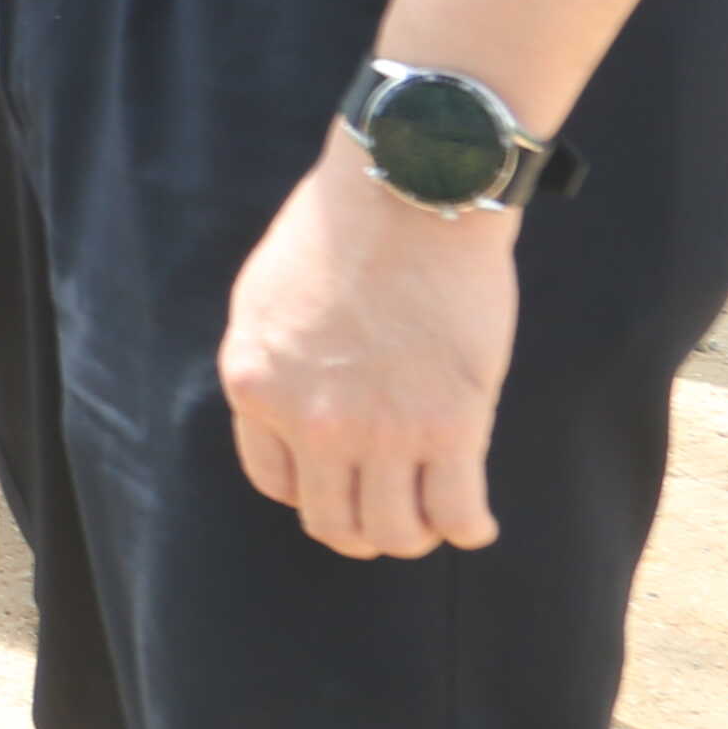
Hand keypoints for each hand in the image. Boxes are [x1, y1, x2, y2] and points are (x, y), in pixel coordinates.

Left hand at [219, 149, 519, 557]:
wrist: (408, 194)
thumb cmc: (339, 232)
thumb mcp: (264, 299)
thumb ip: (273, 363)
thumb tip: (288, 412)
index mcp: (254, 384)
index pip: (274, 483)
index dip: (311, 489)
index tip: (338, 479)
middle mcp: (310, 421)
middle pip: (332, 522)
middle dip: (361, 529)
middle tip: (389, 512)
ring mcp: (380, 431)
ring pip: (394, 532)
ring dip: (412, 534)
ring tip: (430, 515)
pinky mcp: (450, 427)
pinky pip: (456, 516)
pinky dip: (468, 529)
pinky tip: (473, 521)